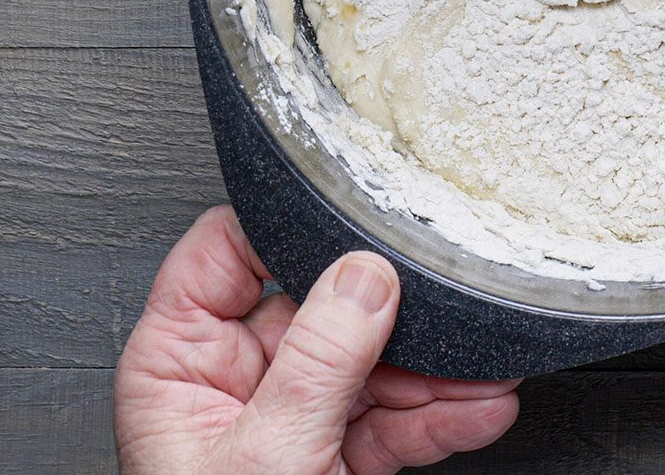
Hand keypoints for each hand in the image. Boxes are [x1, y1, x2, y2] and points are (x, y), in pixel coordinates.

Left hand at [115, 206, 518, 473]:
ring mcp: (283, 419)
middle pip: (317, 306)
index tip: (352, 214)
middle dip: (392, 312)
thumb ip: (317, 360)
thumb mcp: (267, 454)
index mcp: (178, 362)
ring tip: (486, 368)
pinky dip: (438, 416)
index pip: (224, 252)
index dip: (286, 225)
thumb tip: (364, 276)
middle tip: (446, 302)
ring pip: (367, 365)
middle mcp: (229, 381)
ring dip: (434, 370)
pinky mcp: (327, 457)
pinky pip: (388, 420)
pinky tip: (478, 406)